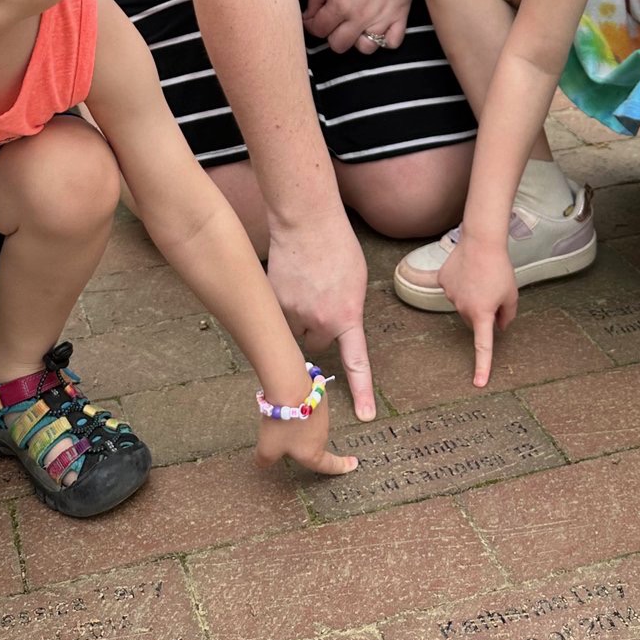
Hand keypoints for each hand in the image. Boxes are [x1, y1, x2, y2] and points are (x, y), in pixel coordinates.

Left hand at [255, 383, 358, 477]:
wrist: (289, 389)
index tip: (353, 465)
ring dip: (298, 423)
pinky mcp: (317, 397)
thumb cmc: (282, 424)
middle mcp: (321, 434)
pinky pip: (307, 407)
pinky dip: (298, 407)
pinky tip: (285, 402)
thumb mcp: (267, 449)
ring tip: (279, 418)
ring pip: (310, 423)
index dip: (341, 467)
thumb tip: (263, 462)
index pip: (329, 465)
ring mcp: (321, 415)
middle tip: (286, 438)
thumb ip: (265, 460)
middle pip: (314, 442)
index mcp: (313, 453)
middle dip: (303, 442)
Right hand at [267, 213, 375, 418]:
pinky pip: (276, 315)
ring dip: (295, 317)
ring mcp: (293, 314)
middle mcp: (320, 322)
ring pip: (293, 331)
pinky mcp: (273, 303)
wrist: (306, 222)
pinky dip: (280, 303)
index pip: (356, 363)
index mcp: (347, 316)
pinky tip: (287, 280)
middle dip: (315, 330)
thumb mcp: (356, 281)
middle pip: (316, 344)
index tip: (366, 416)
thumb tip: (337, 325)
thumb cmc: (337, 245)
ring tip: (301, 286)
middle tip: (317, 301)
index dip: (362, 391)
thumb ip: (348, 309)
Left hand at [302, 0, 417, 55]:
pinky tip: (378, 28)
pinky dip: (385, 41)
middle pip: (338, 45)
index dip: (312, 25)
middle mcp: (360, 16)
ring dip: (357, 40)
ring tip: (356, 26)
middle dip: (331, 35)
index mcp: (340, 4)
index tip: (314, 19)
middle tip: (333, 23)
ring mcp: (382, 18)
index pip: (318, 30)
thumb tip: (309, 15)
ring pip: (364, 49)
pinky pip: (392, 43)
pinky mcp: (400, 16)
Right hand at [433, 234, 518, 388]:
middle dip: (482, 313)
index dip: (482, 366)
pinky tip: (467, 270)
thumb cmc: (500, 268)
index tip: (479, 383)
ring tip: (481, 276)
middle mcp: (462, 308)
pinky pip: (452, 288)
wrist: (481, 241)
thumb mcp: (511, 294)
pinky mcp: (442, 281)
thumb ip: (507, 315)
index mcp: (481, 314)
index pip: (483, 346)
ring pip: (462, 304)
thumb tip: (499, 327)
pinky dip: (459, 283)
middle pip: (472, 319)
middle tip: (493, 293)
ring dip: (471, 296)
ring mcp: (450, 294)